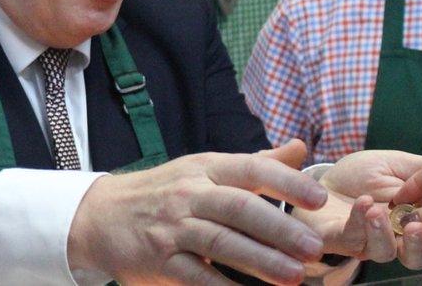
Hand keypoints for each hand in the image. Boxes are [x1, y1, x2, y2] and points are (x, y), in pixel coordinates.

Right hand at [68, 139, 327, 284]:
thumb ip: (256, 163)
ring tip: (295, 276)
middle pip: (240, 208)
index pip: (252, 169)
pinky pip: (195, 276)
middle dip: (280, 229)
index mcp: (207, 168)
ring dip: (260, 261)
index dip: (286, 183)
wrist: (101, 215)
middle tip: (314, 247)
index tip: (319, 198)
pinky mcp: (159, 260)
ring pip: (221, 242)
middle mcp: (190, 194)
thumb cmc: (165, 191)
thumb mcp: (205, 168)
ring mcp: (173, 228)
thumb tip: (300, 148)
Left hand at [293, 150, 421, 270]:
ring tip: (379, 211)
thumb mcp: (396, 165)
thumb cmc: (362, 174)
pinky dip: (359, 219)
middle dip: (421, 245)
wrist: (322, 176)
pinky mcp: (340, 239)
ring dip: (384, 233)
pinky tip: (363, 202)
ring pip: (384, 253)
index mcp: (414, 220)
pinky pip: (352, 237)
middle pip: (417, 256)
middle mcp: (394, 238)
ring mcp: (367, 242)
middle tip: (417, 227)